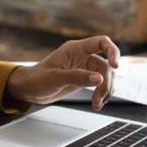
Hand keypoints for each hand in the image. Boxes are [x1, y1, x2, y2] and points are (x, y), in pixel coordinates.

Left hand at [5, 36, 119, 110]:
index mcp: (75, 49)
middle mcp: (82, 56)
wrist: (29, 90)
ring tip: (97, 104)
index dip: (112, 51)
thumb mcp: (56, 78)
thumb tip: (98, 79)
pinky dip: (103, 94)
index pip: (101, 42)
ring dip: (105, 91)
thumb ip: (77, 77)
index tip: (116, 65)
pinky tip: (97, 104)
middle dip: (106, 83)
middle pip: (106, 65)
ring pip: (106, 77)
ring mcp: (85, 68)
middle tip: (98, 98)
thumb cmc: (37, 79)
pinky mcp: (85, 79)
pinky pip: (101, 84)